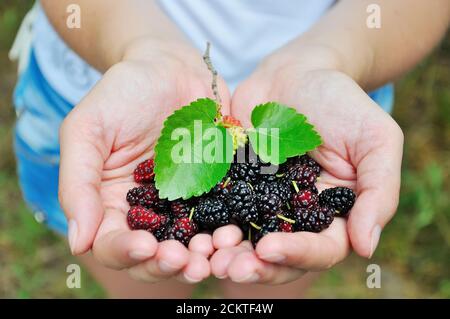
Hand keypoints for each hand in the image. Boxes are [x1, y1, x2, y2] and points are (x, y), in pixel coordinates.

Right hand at [59, 40, 229, 282]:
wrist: (168, 68)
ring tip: (216, 252)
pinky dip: (231, 230)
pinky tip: (237, 233)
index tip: (147, 247)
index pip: (113, 244)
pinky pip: (225, 217)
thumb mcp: (87, 131)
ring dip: (204, 256)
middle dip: (170, 264)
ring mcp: (185, 205)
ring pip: (193, 245)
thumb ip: (78, 183)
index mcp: (112, 205)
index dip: (127, 253)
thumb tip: (77, 242)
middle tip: (187, 261)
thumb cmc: (121, 94)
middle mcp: (150, 213)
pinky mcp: (216, 190)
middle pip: (156, 256)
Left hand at [211, 64, 402, 283]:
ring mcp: (259, 204)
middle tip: (227, 267)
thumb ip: (378, 192)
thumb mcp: (376, 140)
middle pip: (276, 257)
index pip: (320, 249)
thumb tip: (366, 247)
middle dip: (253, 266)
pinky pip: (215, 209)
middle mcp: (294, 218)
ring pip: (242, 240)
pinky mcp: (231, 186)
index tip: (269, 248)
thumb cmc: (342, 103)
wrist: (297, 74)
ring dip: (223, 253)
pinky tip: (189, 229)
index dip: (297, 254)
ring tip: (205, 255)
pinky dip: (203, 223)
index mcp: (332, 216)